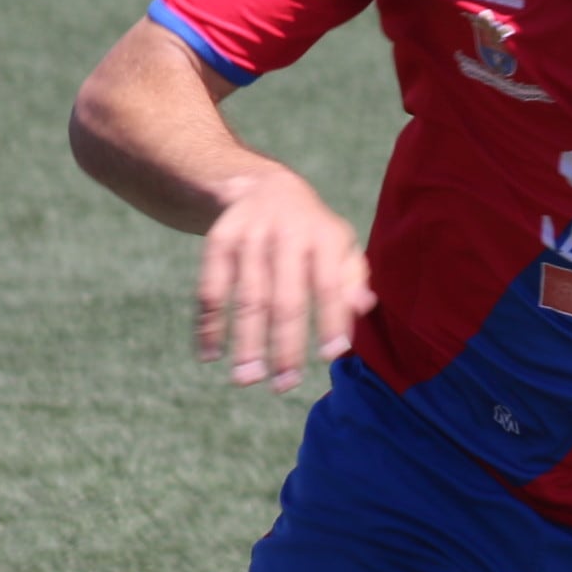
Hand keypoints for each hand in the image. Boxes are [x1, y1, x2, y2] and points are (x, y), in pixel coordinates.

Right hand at [197, 168, 370, 390]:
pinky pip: (210, 288)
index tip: (331, 355)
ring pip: (246, 298)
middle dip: (284, 345)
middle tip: (284, 385)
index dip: (330, 319)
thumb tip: (362, 309)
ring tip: (247, 379)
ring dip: (245, 342)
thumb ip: (354, 278)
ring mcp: (249, 237)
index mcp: (324, 237)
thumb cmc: (314, 232)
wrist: (264, 186)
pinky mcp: (218, 241)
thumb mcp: (342, 245)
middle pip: (284, 298)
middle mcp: (286, 235)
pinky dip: (208, 323)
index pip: (329, 284)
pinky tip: (210, 354)